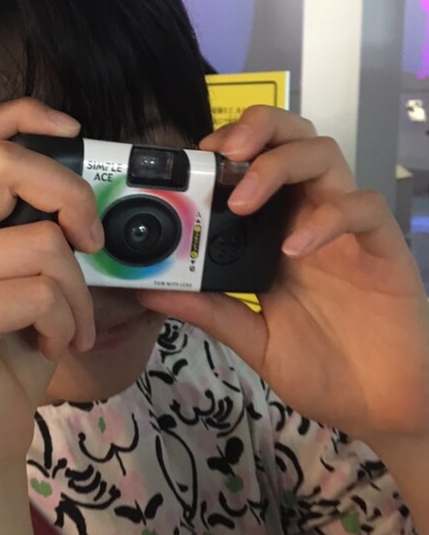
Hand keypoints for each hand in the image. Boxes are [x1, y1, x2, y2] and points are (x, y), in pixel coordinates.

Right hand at [0, 98, 102, 467]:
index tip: (76, 130)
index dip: (26, 117)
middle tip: (92, 241)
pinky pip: (38, 294)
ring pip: (41, 244)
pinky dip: (65, 323)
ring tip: (68, 326)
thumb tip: (99, 210)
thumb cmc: (13, 357)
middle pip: (7, 168)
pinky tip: (51, 346)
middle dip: (73, 198)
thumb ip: (50, 241)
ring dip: (77, 294)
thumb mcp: (36, 288)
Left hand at [138, 106, 428, 443]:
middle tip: (220, 153)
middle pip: (292, 140)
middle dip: (256, 129)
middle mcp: (309, 219)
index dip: (225, 149)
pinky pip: (364, 209)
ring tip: (241, 201)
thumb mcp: (252, 338)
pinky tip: (294, 248)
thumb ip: (209, 311)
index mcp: (274, 234)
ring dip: (279, 164)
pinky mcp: (384, 249)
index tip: (191, 158)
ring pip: (325, 156)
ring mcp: (347, 231)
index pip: (254, 166)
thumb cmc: (319, 366)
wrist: (379, 405)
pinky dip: (328, 218)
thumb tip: (150, 292)